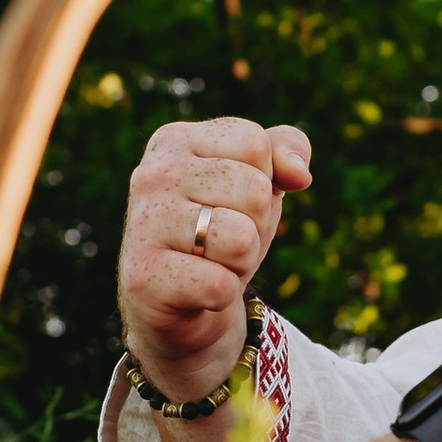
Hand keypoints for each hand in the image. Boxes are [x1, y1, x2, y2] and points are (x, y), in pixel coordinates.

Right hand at [118, 114, 310, 398]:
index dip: (264, 181)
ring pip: (241, 240)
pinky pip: (220, 285)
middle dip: (255, 225)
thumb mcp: (258, 179)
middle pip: (255, 193)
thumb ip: (285, 149)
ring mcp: (143, 224)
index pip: (256, 145)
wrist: (178, 301)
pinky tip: (196, 290)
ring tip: (212, 261)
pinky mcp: (143, 277)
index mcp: (175, 140)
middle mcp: (152, 175)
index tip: (234, 200)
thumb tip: (299, 174)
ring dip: (241, 261)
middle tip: (223, 239)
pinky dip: (222, 294)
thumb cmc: (220, 229)